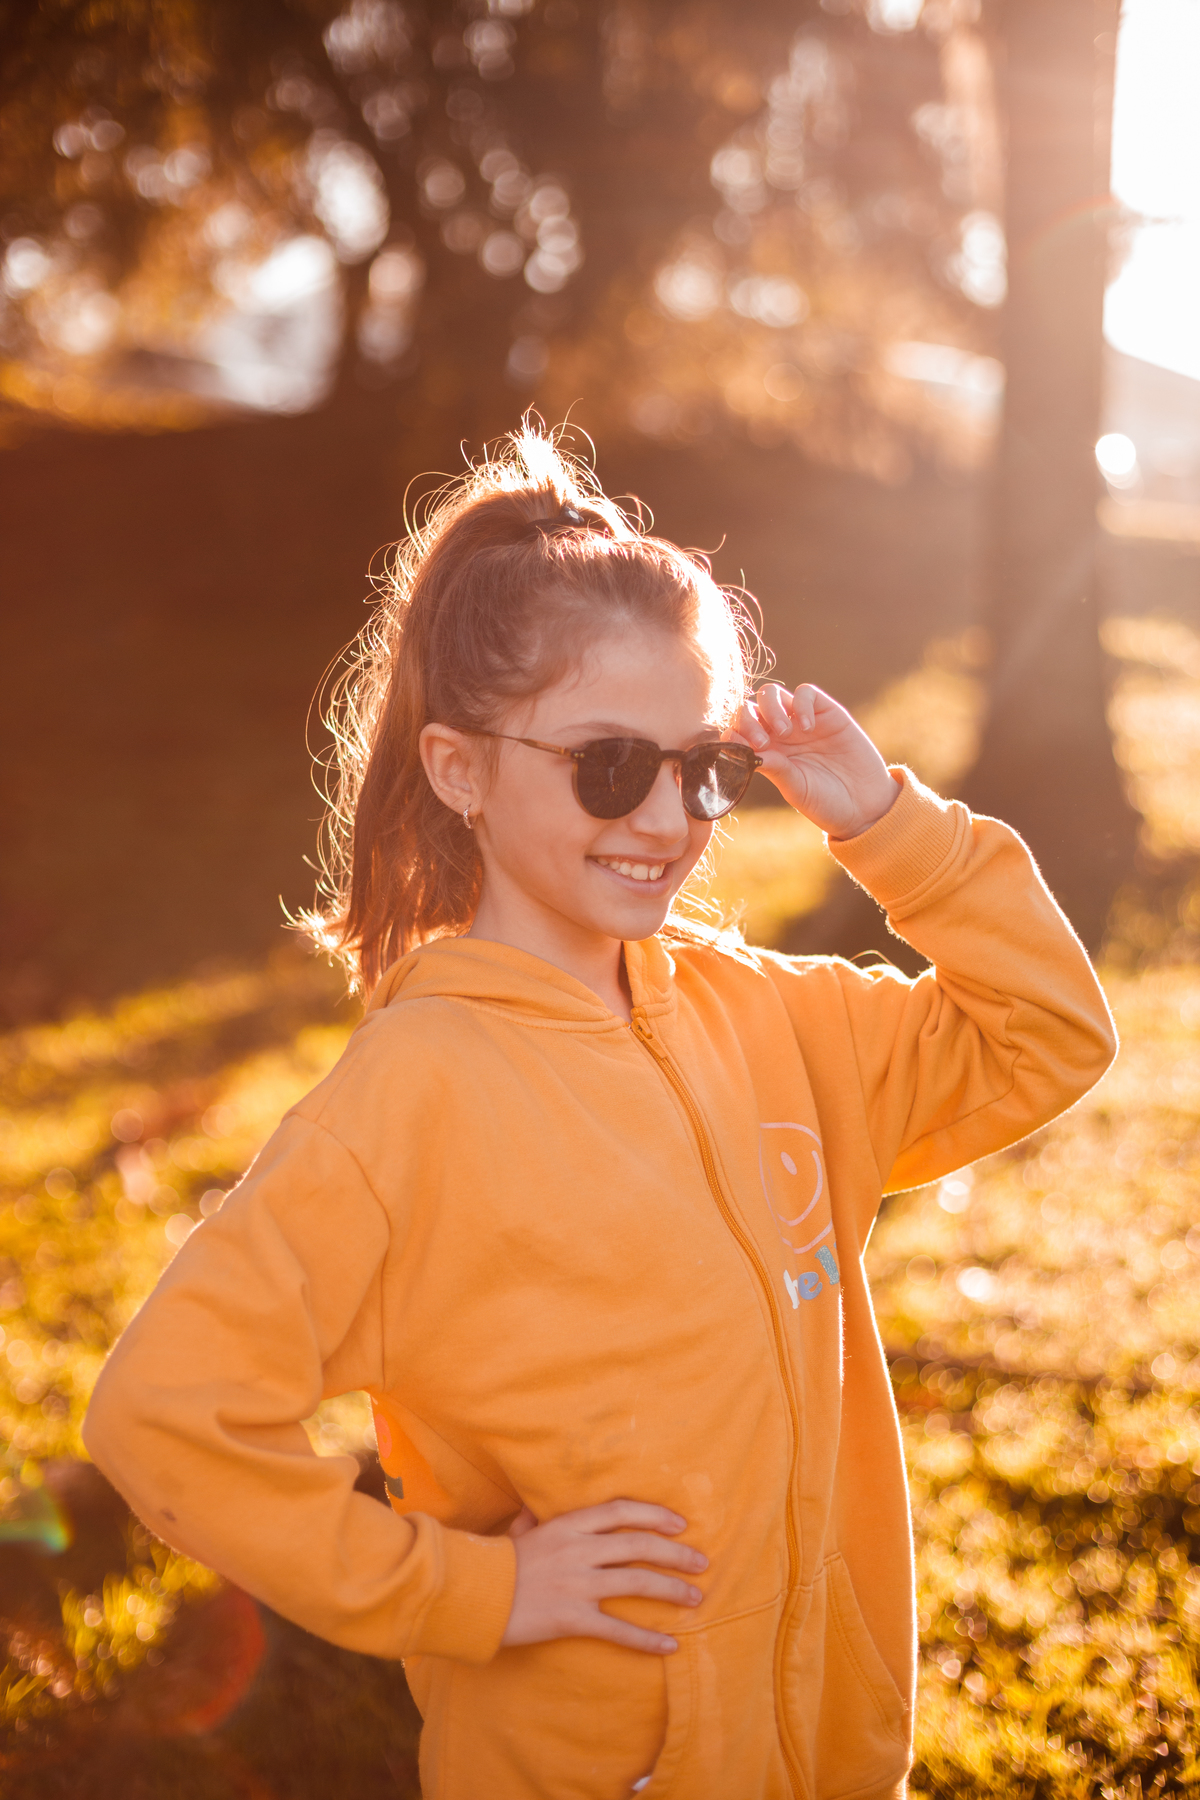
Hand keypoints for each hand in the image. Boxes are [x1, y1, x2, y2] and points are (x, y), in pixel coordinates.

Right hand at [500, 1499, 706, 1654]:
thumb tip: (536, 1509)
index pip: (622, 1511)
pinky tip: (670, 1646)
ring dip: (671, 1591)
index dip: (656, 1515)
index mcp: (569, 1525)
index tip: (681, 1524)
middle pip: (639, 1545)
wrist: (472, 1594)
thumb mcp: (519, 1533)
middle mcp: (579, 1549)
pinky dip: (647, 1639)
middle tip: (702, 1562)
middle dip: (676, 1554)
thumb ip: (534, 1520)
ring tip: (696, 1599)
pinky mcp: (572, 1618)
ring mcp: (577, 1584)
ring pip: (636, 1583)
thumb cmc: (495, 1563)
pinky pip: (618, 1629)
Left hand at [735, 682, 898, 838]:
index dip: (734, 733)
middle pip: (750, 708)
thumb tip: (745, 751)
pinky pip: (806, 693)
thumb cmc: (826, 802)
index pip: (739, 731)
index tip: (738, 747)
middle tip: (762, 742)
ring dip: (771, 709)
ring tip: (785, 733)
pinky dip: (801, 704)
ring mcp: (802, 721)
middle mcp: (780, 734)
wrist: (866, 805)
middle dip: (748, 720)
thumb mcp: (796, 788)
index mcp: (766, 753)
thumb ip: (774, 768)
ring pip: (772, 695)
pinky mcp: (827, 712)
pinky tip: (808, 727)